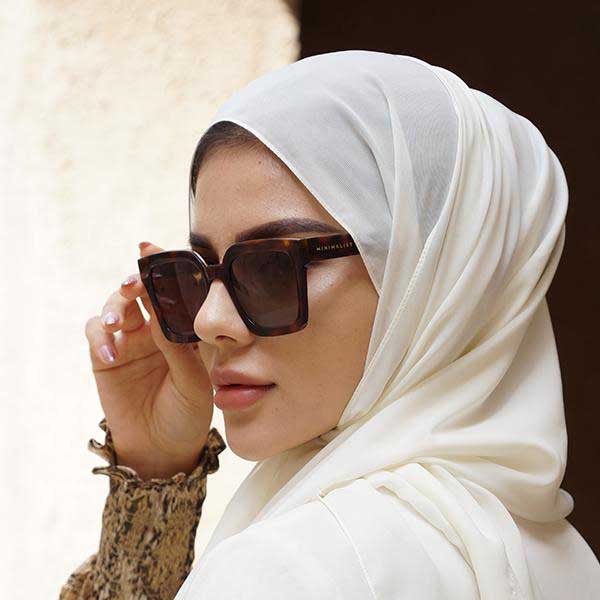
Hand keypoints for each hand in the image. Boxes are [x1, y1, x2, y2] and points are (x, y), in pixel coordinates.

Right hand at [84, 241, 214, 479]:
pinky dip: (99, 338)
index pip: (173, 292)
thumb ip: (178, 347)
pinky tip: (110, 356)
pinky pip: (96, 334)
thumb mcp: (193, 381)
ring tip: (116, 327)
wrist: (163, 449)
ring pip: (115, 306)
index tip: (153, 252)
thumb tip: (160, 309)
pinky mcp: (106, 357)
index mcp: (183, 329)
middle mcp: (156, 329)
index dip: (164, 270)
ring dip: (113, 308)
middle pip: (140, 291)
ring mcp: (130, 341)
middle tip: (131, 285)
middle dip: (134, 281)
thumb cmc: (188, 414)